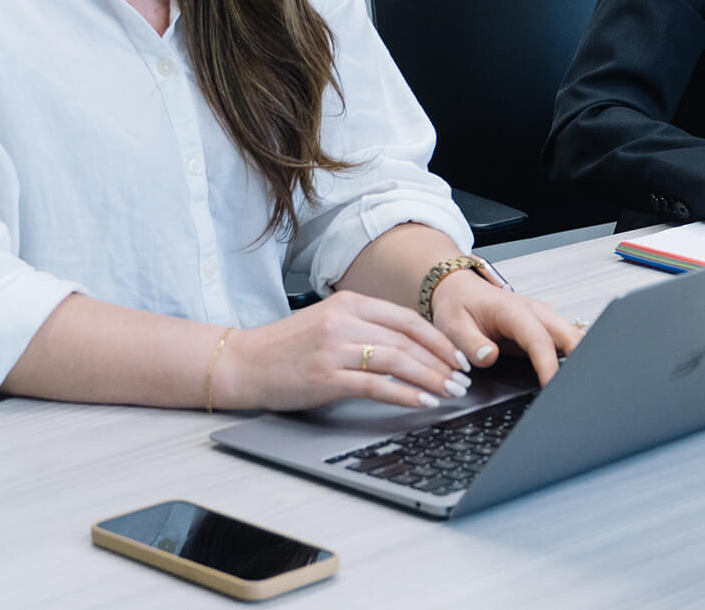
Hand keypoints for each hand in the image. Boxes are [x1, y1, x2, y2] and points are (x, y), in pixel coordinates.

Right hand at [212, 290, 471, 411]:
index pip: (407, 318)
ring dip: (430, 378)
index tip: (457, 355)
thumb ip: (364, 326)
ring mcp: (334, 348)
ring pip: (398, 361)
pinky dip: (405, 394)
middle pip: (408, 340)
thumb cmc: (284, 347)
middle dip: (441, 361)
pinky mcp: (326, 377)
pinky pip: (376, 385)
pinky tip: (421, 401)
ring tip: (450, 391)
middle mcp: (344, 321)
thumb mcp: (327, 322)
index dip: (438, 338)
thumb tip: (409, 344)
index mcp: (348, 303)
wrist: (242, 362)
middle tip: (462, 378)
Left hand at [427, 271, 584, 386]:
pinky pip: (566, 342)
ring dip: (578, 360)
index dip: (548, 366)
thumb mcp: (453, 326)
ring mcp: (543, 318)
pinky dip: (572, 358)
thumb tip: (488, 357)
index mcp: (514, 310)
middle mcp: (535, 312)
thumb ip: (470, 343)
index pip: (539, 340)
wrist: (460, 289)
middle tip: (571, 391)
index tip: (551, 387)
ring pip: (574, 338)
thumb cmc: (458, 304)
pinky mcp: (543, 327)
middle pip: (570, 336)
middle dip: (578, 362)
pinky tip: (567, 377)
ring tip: (570, 388)